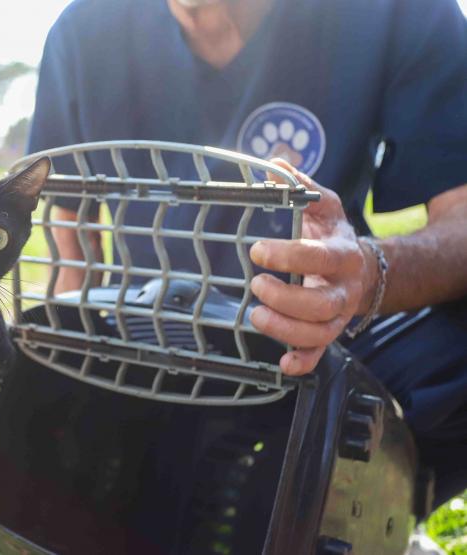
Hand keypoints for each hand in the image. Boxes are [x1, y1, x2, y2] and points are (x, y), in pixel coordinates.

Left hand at [248, 160, 376, 375]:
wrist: (360, 269)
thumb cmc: (331, 235)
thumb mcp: (322, 207)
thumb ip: (300, 187)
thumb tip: (275, 163)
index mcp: (342, 254)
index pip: (320, 257)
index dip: (290, 256)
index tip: (258, 250)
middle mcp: (343, 289)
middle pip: (321, 304)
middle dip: (286, 298)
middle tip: (257, 284)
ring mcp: (336, 315)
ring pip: (319, 333)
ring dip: (286, 330)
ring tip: (257, 316)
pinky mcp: (326, 333)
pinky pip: (318, 354)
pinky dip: (302, 363)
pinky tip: (282, 365)